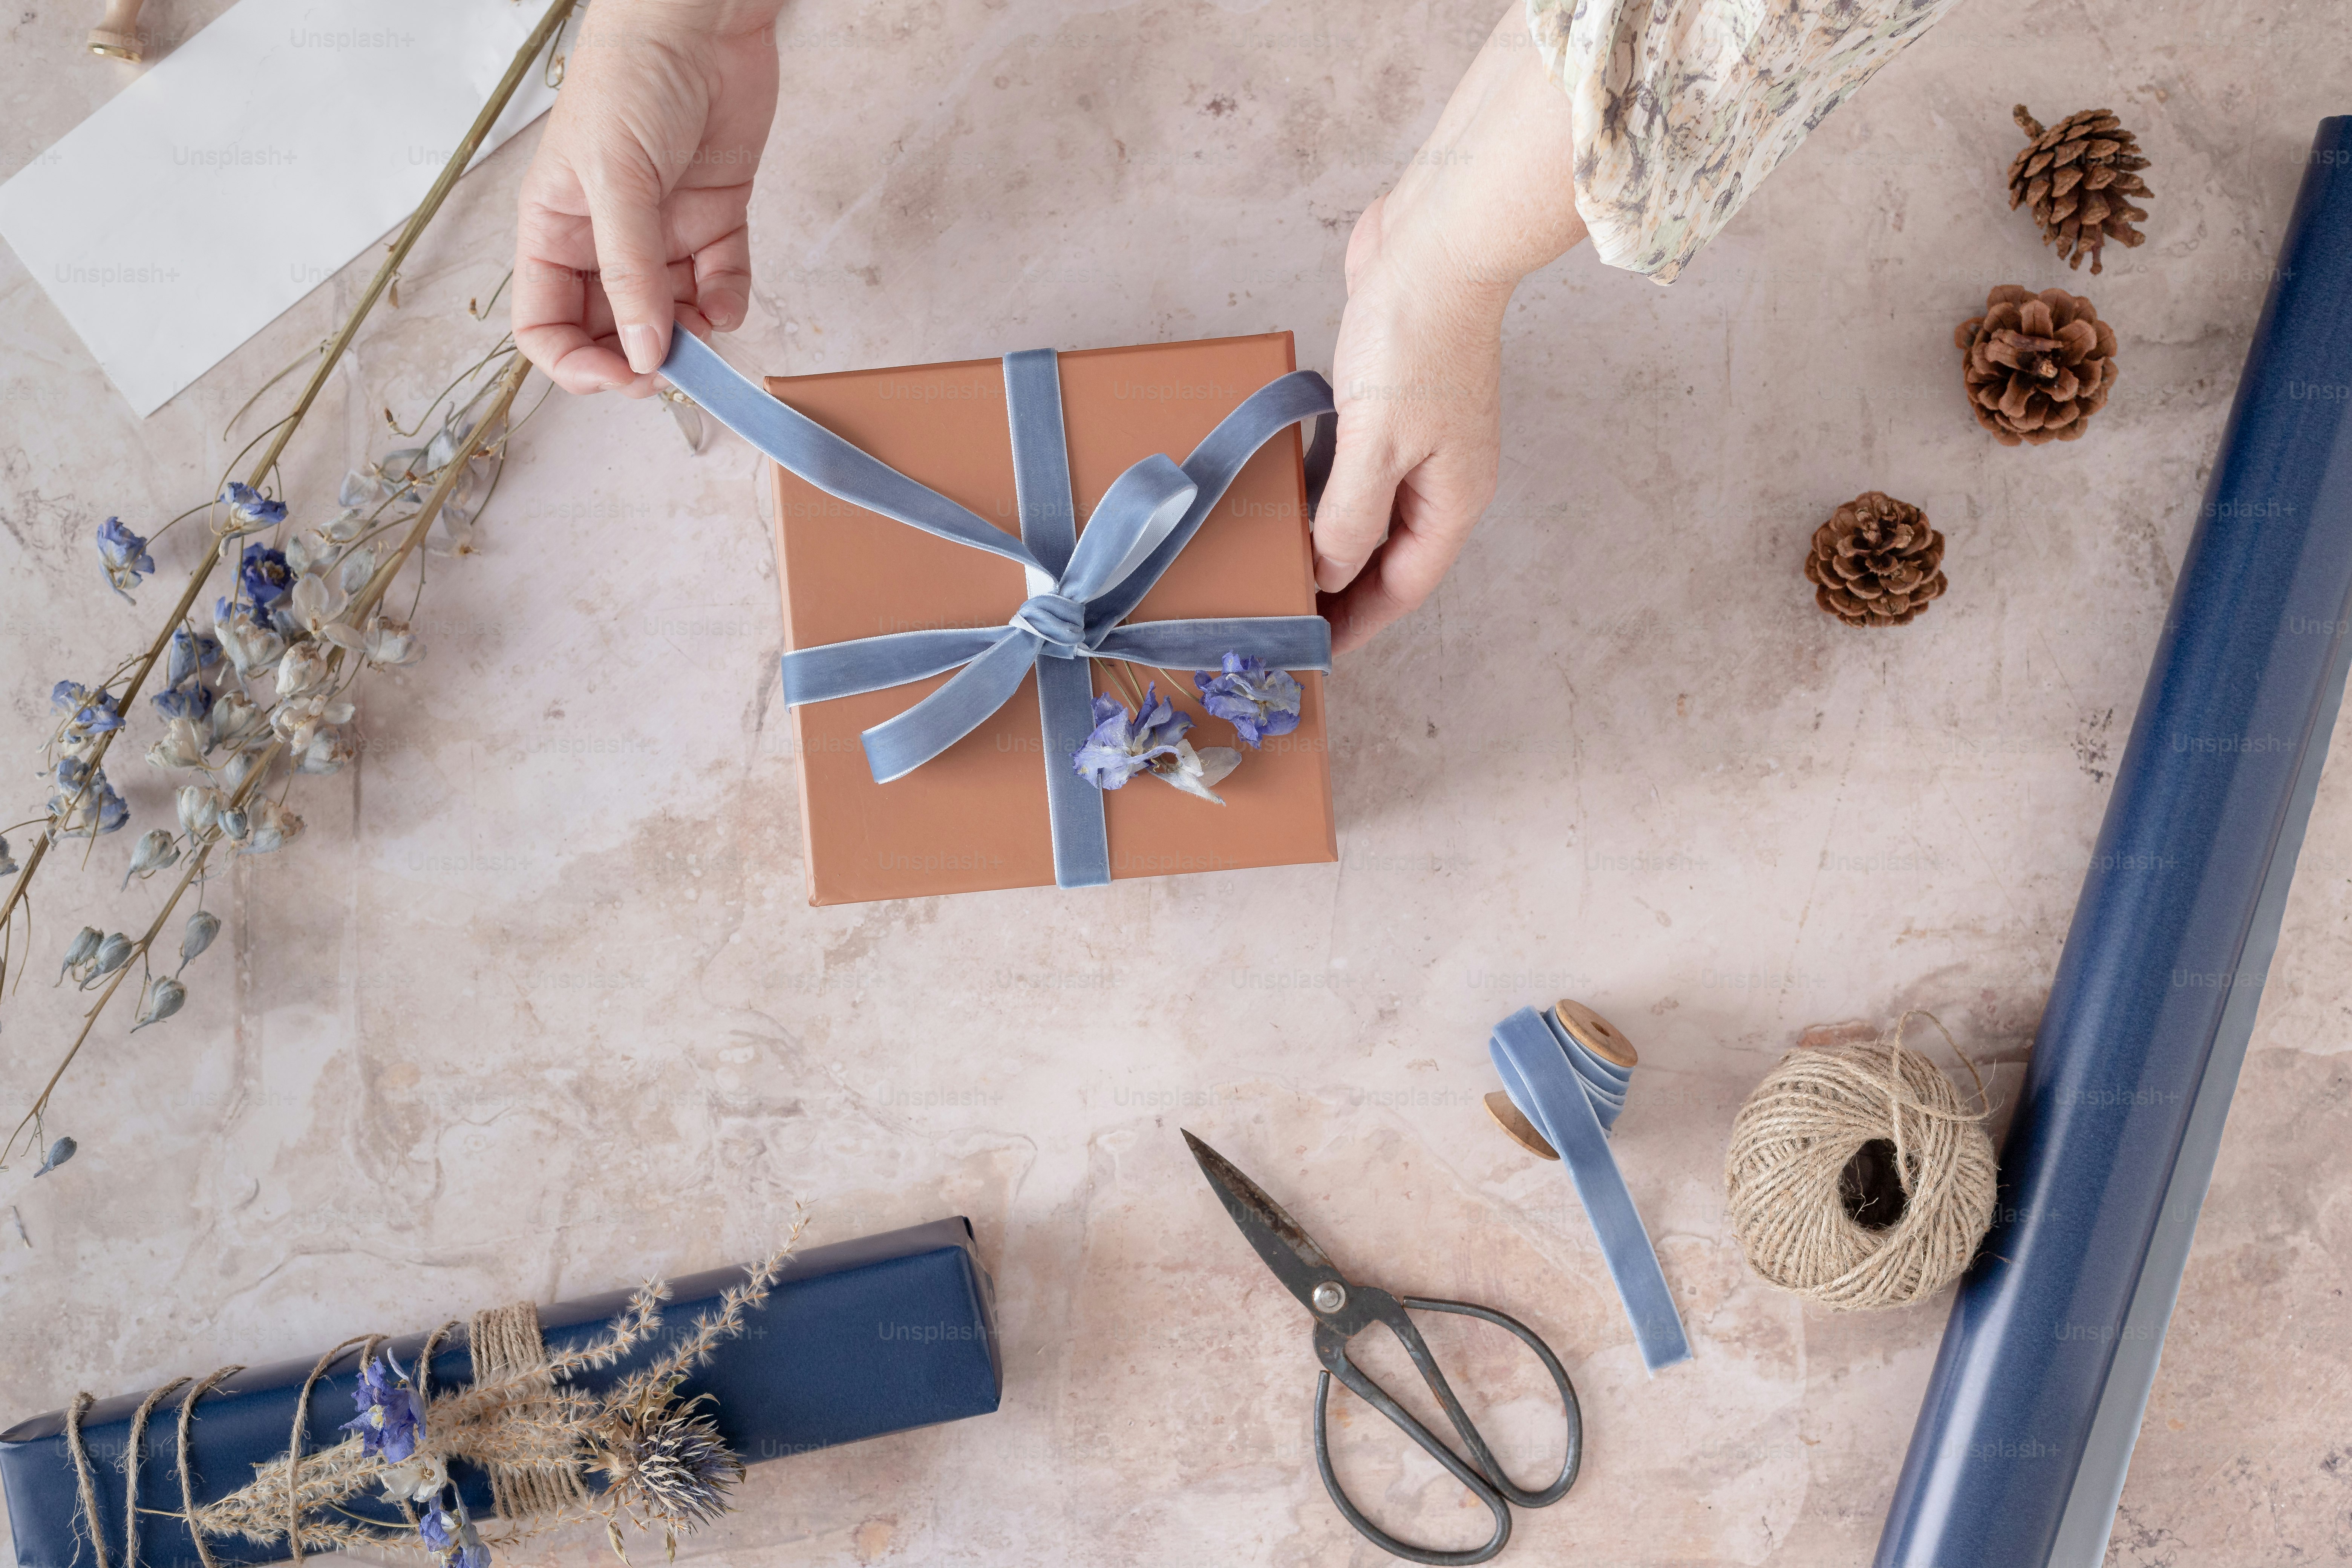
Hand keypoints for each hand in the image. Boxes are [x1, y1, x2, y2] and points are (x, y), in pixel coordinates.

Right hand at [512, 0, 784, 396]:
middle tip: (677, 369)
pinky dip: (728, 302)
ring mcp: (662, 231)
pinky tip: (730, 301)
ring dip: (693, 336)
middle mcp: (606, 239)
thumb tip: (644, 353)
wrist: (699, 20)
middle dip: (643, 358)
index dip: (580, 365)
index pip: (547, 325)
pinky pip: (720, 282)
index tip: (625, 376)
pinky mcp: (715, 217)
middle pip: (613, 331)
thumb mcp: (617, 178)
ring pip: (674, 316)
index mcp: (555, 230)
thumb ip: (631, 271)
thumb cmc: (632, 78)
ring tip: (708, 327)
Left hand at [1313, 6, 1587, 652]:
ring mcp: (1420, 437)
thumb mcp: (1375, 442)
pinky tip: (1286, 500)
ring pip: (1370, 510)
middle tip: (1287, 619)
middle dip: (1342, 592)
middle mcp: (1442, 475)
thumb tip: (1331, 575)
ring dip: (1330, 541)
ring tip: (1279, 570)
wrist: (1437, 239)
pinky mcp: (1392, 400)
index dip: (1359, 623)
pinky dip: (1325, 488)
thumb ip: (1351, 517)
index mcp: (1452, 496)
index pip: (1404, 585)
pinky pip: (1356, 465)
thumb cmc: (1414, 338)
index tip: (1316, 653)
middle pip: (1388, 556)